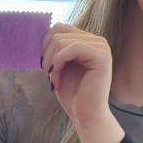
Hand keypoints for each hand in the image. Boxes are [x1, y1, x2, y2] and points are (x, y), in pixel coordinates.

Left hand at [43, 25, 122, 142]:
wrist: (86, 115)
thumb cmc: (73, 95)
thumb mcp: (59, 66)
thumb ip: (55, 49)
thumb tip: (40, 34)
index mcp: (87, 41)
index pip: (60, 27)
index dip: (45, 43)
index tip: (43, 64)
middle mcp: (96, 40)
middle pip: (59, 31)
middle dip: (47, 53)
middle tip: (47, 74)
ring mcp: (101, 47)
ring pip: (62, 40)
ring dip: (51, 60)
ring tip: (52, 78)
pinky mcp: (102, 56)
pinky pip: (72, 48)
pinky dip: (59, 63)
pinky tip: (57, 79)